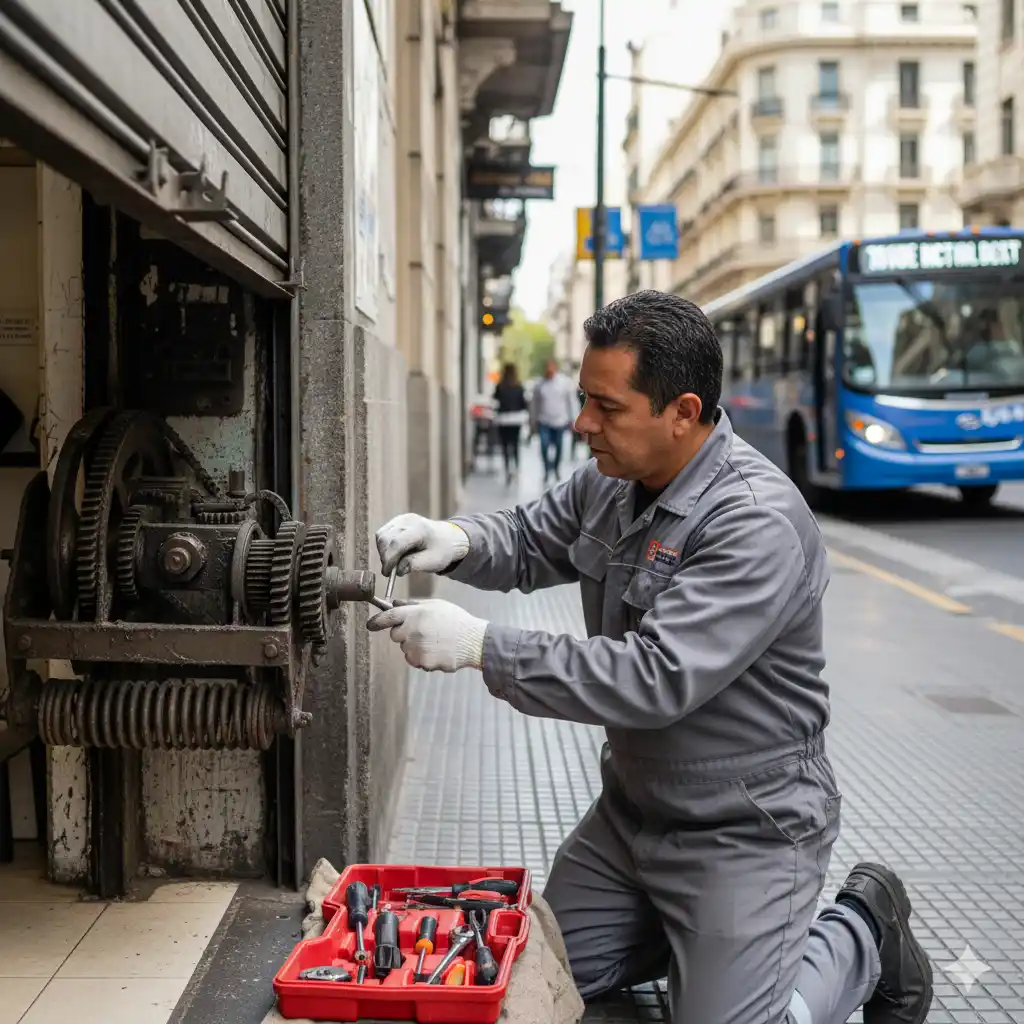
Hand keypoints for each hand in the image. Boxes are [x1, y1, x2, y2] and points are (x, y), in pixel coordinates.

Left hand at [367, 600, 486, 671]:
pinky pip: (415, 661)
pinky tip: (437, 651)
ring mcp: (417, 647)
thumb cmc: (456, 620)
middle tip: (422, 631)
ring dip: (414, 647)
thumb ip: (413, 604)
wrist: (474, 641)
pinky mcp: (423, 662)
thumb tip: (395, 603)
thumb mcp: (436, 605)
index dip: (377, 621)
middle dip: (404, 634)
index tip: (371, 625)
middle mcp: (413, 630)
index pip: (388, 616)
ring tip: (434, 642)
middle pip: (395, 635)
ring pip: (405, 649)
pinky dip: (422, 658)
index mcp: (415, 613)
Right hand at [375, 513, 469, 576]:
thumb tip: (397, 569)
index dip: (389, 560)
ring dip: (383, 551)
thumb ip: (414, 565)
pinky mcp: (397, 520)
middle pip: (385, 539)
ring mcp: (402, 518)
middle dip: (385, 557)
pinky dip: (384, 545)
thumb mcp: (432, 562)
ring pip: (381, 535)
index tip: (388, 574)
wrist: (448, 538)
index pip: (396, 543)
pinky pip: (383, 533)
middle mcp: (409, 520)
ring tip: (394, 562)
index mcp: (420, 530)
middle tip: (390, 571)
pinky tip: (394, 554)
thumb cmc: (441, 551)